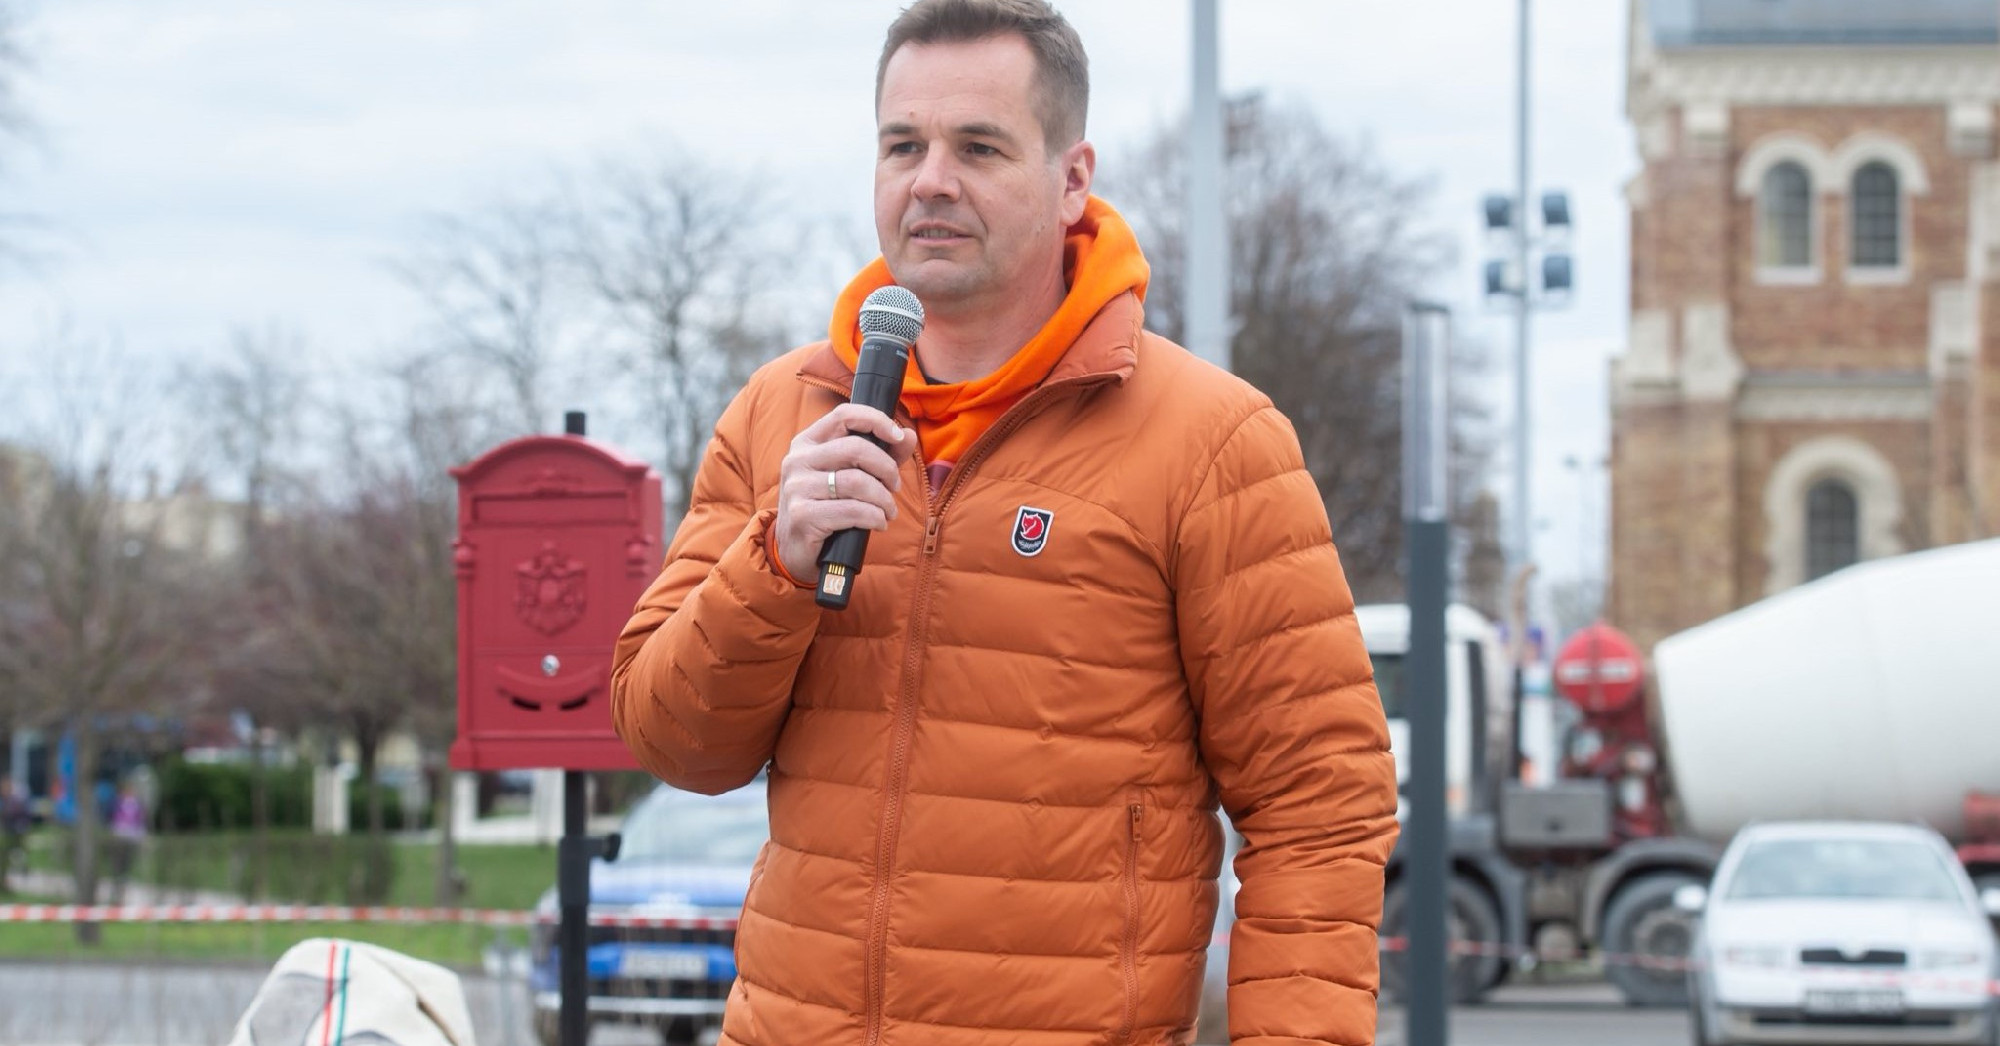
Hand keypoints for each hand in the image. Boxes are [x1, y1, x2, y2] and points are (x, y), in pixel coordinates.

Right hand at [772, 404, 918, 579]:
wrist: (794, 549)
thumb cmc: (826, 507)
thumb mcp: (849, 475)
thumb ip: (880, 454)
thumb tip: (908, 435)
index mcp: (807, 442)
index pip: (844, 415)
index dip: (876, 420)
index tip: (897, 436)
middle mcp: (797, 460)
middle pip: (855, 448)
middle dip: (886, 468)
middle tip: (894, 486)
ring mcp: (797, 487)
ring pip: (857, 482)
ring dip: (883, 499)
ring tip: (888, 511)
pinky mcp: (803, 515)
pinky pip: (853, 510)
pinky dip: (875, 517)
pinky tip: (878, 523)